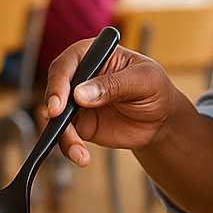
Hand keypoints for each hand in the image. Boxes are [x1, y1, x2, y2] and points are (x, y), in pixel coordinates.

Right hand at [42, 43, 178, 166]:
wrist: (160, 119)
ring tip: (79, 152)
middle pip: (54, 91)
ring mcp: (75, 102)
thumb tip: (80, 95)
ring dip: (62, 135)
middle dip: (53, 111)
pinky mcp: (78, 124)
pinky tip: (82, 157)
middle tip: (58, 125)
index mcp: (92, 55)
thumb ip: (114, 85)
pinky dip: (69, 147)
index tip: (57, 105)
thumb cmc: (154, 89)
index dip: (58, 84)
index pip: (66, 65)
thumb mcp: (143, 80)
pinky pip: (65, 136)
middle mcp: (78, 77)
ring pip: (55, 117)